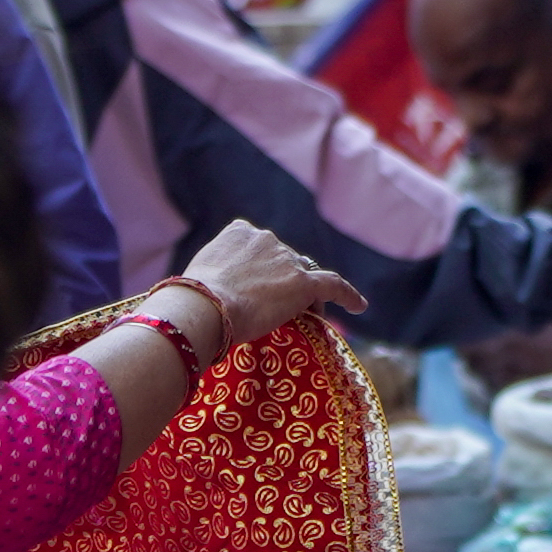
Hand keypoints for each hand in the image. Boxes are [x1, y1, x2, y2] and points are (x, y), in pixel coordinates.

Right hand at [166, 221, 365, 351]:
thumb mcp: (197, 278)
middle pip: (286, 261)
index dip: (264, 268)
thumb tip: (201, 300)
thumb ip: (212, 278)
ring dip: (305, 295)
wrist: (204, 306)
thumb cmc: (191, 299)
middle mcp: (265, 239)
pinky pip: (333, 285)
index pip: (260, 247)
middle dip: (284, 281)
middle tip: (273, 310)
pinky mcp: (303, 283)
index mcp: (239, 232)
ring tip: (303, 319)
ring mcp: (286, 259)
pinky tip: (360, 306)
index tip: (258, 286)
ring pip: (305, 276)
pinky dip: (348, 295)